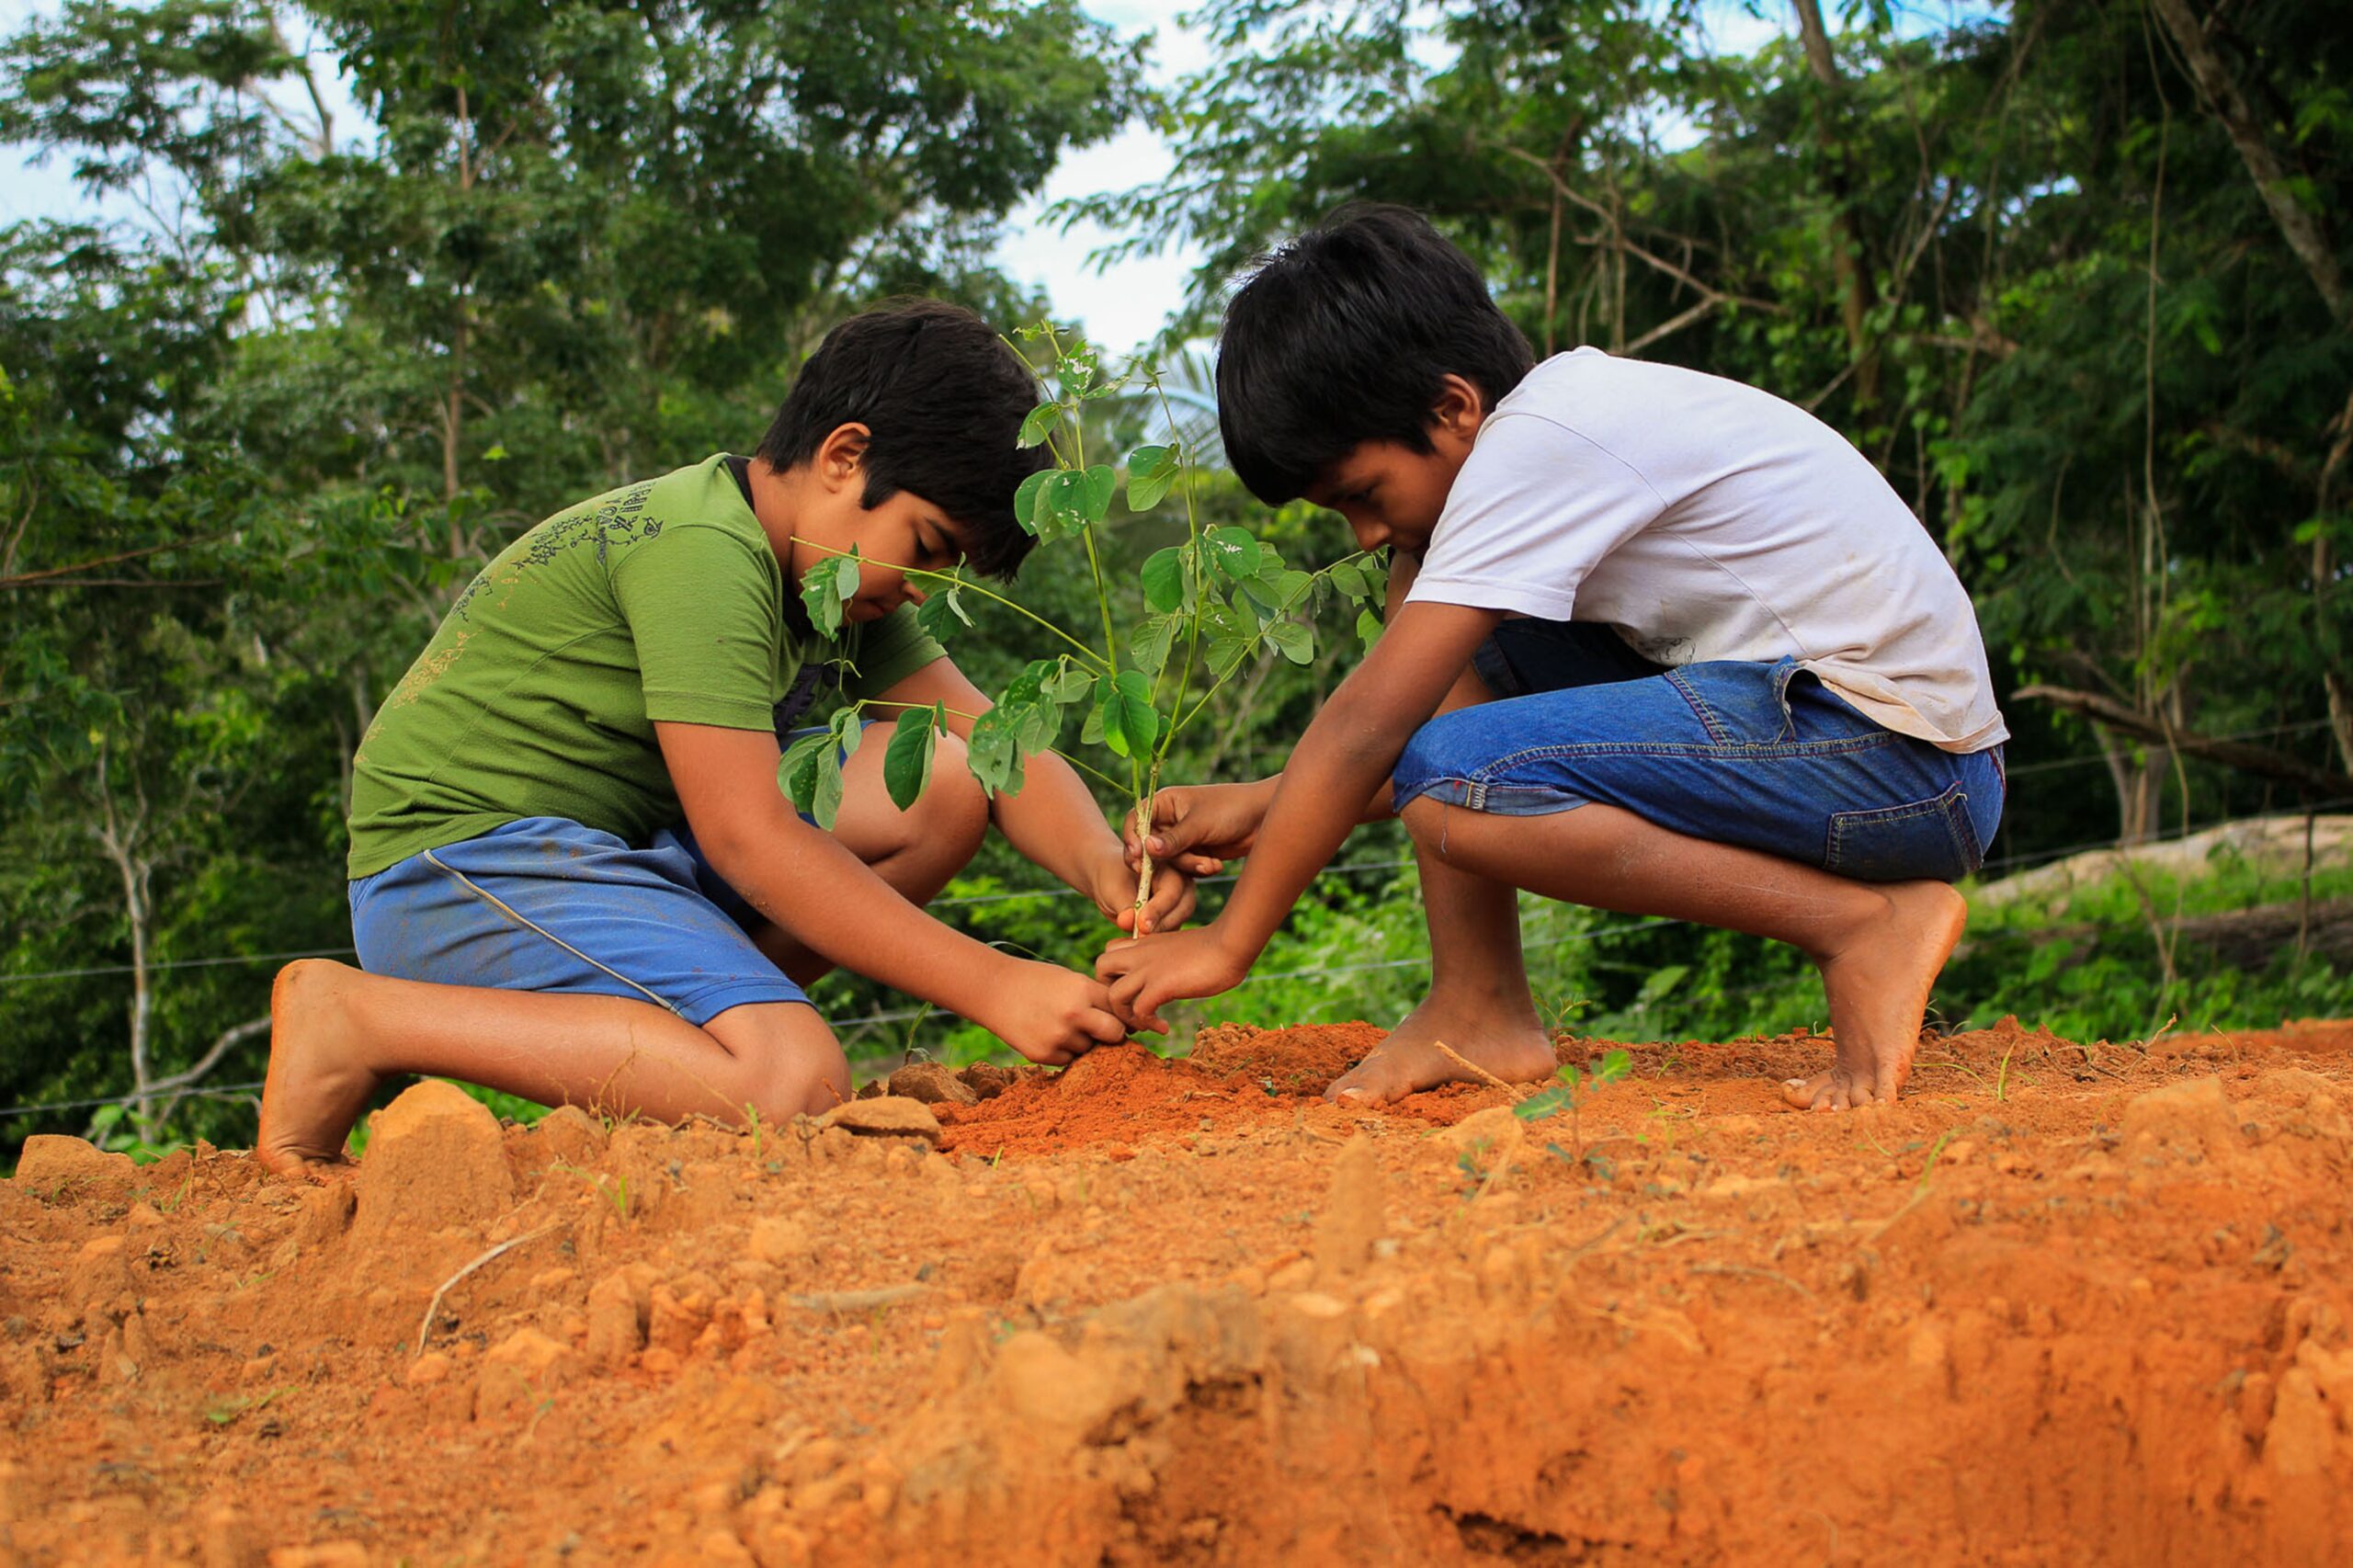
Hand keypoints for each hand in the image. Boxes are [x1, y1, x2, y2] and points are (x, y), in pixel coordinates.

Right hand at [976, 959, 1132, 1064]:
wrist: (993, 990)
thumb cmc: (1037, 982)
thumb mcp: (1070, 979)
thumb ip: (1097, 998)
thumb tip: (1129, 1024)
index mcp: (1083, 989)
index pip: (1119, 1008)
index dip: (1121, 1012)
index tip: (1120, 1015)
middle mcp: (1074, 1014)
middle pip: (1115, 1034)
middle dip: (1113, 1032)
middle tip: (1102, 1027)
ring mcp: (1058, 1037)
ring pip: (1090, 1048)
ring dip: (1083, 1041)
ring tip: (1060, 1023)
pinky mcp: (1044, 1055)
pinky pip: (1069, 1059)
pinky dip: (1064, 1050)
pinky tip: (1047, 1032)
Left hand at [1087, 848, 1198, 937]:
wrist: (1110, 882)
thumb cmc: (1111, 877)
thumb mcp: (1113, 887)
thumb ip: (1123, 903)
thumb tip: (1128, 922)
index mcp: (1170, 865)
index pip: (1172, 890)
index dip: (1158, 909)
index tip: (1141, 925)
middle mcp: (1181, 883)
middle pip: (1183, 907)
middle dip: (1162, 924)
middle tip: (1140, 937)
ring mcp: (1180, 902)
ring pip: (1178, 923)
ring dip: (1160, 935)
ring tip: (1137, 942)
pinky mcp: (1173, 919)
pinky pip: (1171, 934)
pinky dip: (1157, 943)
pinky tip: (1140, 948)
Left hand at [1094, 924, 1251, 1033]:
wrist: (1230, 944)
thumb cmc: (1214, 948)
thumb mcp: (1179, 949)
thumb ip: (1165, 960)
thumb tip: (1167, 976)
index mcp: (1144, 944)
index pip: (1109, 952)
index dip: (1114, 975)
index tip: (1133, 993)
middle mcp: (1141, 954)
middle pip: (1100, 968)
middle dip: (1109, 994)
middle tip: (1130, 1010)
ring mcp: (1148, 969)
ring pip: (1113, 995)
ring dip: (1127, 1016)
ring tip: (1148, 1025)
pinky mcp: (1161, 985)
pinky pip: (1139, 1010)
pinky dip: (1148, 1024)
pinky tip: (1164, 1027)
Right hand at [1122, 782, 1268, 872]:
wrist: (1264, 819)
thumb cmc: (1232, 809)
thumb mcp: (1200, 824)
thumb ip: (1173, 840)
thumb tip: (1145, 849)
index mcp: (1164, 802)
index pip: (1135, 820)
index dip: (1132, 838)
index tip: (1136, 856)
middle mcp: (1168, 820)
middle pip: (1148, 846)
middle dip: (1164, 860)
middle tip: (1170, 870)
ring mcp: (1180, 838)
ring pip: (1168, 862)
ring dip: (1188, 866)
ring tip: (1210, 863)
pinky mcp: (1193, 854)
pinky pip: (1184, 869)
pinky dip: (1198, 869)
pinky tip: (1215, 865)